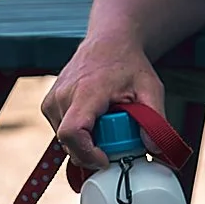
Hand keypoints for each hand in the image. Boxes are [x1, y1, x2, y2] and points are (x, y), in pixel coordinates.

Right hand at [41, 35, 164, 172]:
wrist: (108, 42)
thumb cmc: (128, 64)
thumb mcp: (150, 88)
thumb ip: (155, 119)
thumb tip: (154, 149)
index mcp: (86, 92)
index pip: (73, 132)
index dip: (87, 154)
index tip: (106, 160)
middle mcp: (62, 96)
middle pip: (70, 142)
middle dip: (93, 152)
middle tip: (117, 144)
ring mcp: (52, 101)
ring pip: (66, 141)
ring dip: (87, 143)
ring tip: (107, 124)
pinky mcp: (48, 105)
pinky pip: (62, 132)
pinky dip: (80, 135)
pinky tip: (96, 121)